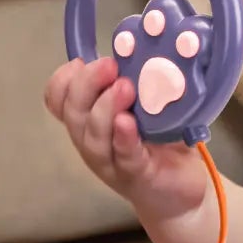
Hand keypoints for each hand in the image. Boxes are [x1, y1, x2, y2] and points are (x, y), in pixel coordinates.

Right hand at [43, 56, 209, 223]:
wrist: (183, 195)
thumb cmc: (163, 147)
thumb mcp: (149, 110)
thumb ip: (140, 84)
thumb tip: (143, 47)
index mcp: (91, 123)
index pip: (58, 101)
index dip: (62, 81)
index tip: (80, 62)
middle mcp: (93, 142)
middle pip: (74, 113)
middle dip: (87, 85)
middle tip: (108, 65)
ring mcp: (111, 162)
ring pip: (92, 136)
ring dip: (105, 108)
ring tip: (123, 87)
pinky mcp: (137, 176)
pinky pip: (124, 156)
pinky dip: (123, 138)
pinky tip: (127, 122)